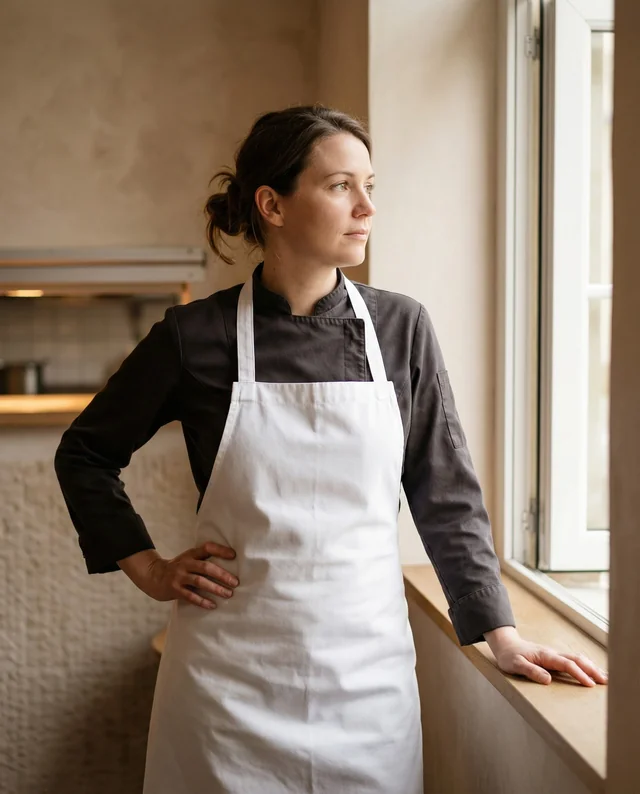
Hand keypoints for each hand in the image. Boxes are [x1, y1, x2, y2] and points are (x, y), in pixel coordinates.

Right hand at [120, 542, 238, 609]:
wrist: (153, 576)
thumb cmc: (177, 568)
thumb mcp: (187, 559)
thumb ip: (202, 560)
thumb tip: (228, 565)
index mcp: (190, 554)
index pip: (207, 548)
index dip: (220, 550)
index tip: (234, 555)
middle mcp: (185, 564)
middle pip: (206, 567)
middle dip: (222, 575)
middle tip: (235, 582)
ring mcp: (179, 577)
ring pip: (200, 582)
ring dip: (215, 588)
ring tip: (228, 594)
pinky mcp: (174, 589)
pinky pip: (190, 596)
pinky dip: (202, 601)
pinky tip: (212, 605)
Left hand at [484, 627, 607, 686]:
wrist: (506, 644)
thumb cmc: (509, 656)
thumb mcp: (515, 665)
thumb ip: (531, 671)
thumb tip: (548, 680)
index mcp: (545, 655)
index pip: (567, 664)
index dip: (579, 674)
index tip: (589, 684)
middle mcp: (552, 653)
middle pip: (577, 659)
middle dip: (592, 669)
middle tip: (605, 681)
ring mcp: (554, 654)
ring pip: (577, 658)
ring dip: (591, 666)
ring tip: (604, 677)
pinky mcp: (554, 657)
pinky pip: (572, 660)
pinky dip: (584, 664)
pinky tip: (591, 670)